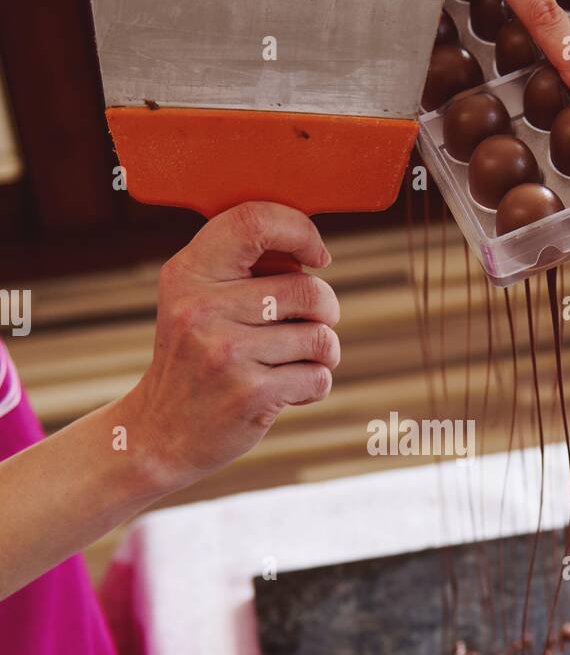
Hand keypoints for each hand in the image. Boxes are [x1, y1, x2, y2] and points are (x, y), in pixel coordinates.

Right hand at [122, 202, 339, 490]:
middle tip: (313, 326)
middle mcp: (202, 308)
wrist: (159, 433)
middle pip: (307, 290)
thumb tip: (309, 251)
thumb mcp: (194, 302)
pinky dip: (315, 386)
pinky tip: (288, 391)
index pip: (253, 221)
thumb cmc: (194, 359)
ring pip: (320, 337)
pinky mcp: (249, 393)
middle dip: (325, 310)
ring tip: (300, 362)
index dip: (300, 230)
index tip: (317, 255)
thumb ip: (241, 271)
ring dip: (324, 353)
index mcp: (188, 274)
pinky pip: (317, 377)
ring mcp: (225, 352)